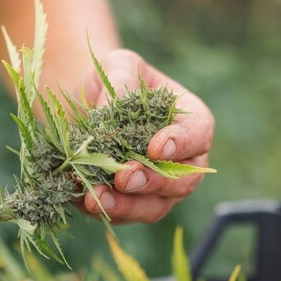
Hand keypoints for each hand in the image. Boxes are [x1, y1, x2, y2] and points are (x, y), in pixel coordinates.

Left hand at [79, 49, 214, 223]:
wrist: (86, 103)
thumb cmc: (114, 80)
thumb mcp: (119, 65)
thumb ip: (122, 81)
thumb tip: (110, 113)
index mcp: (190, 120)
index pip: (198, 134)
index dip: (182, 144)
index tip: (156, 148)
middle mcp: (183, 160)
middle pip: (182, 181)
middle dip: (152, 181)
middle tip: (124, 177)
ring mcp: (160, 187)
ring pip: (154, 207)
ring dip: (126, 206)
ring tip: (97, 198)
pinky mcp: (132, 204)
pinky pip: (124, 215)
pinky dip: (103, 210)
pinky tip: (81, 199)